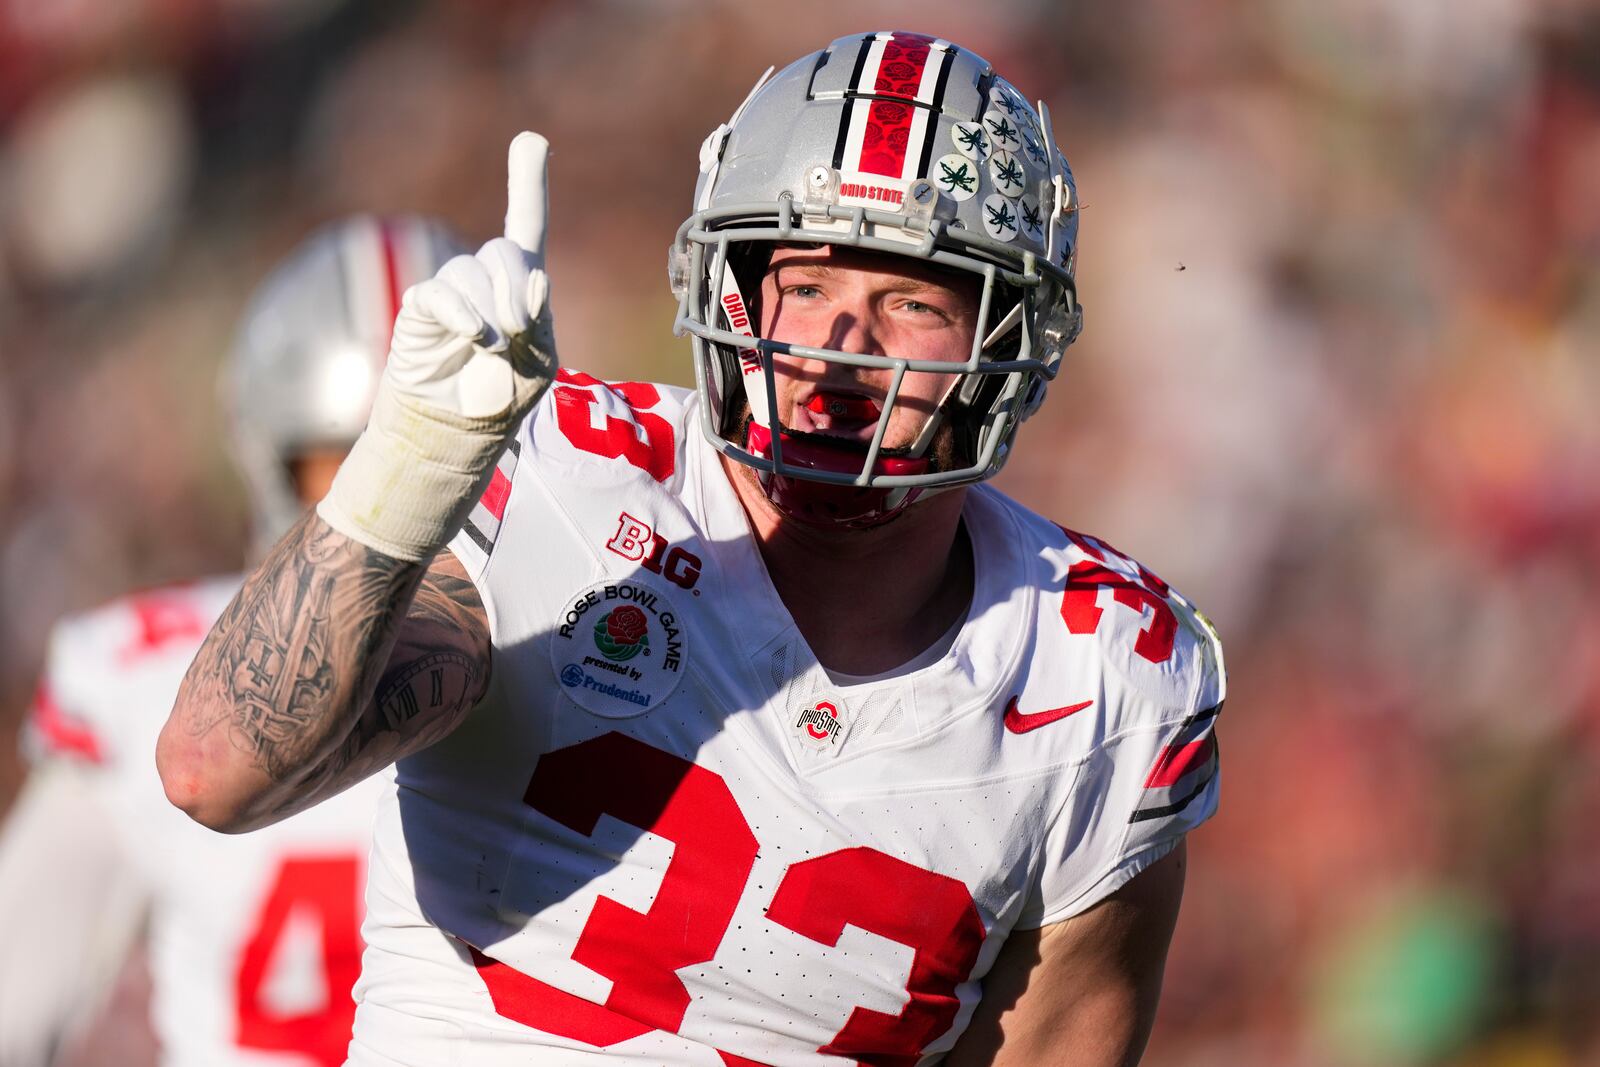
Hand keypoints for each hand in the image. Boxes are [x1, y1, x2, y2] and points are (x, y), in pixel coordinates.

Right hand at [388, 132, 556, 418]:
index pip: (526, 226)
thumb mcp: (538, 362)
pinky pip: (439, 293)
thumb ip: (540, 321)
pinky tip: (475, 335)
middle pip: (503, 252)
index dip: (527, 182)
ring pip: (470, 272)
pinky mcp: (422, 309)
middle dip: (516, 286)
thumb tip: (538, 281)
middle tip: (519, 327)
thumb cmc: (503, 395)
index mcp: (521, 287)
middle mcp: (485, 280)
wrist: (459, 429)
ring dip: (490, 309)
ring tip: (493, 346)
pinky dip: (461, 313)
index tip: (531, 140)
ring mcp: (452, 292)